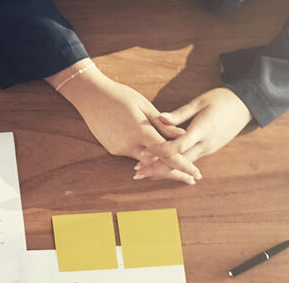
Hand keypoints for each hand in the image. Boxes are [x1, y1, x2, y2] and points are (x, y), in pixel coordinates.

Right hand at [48, 61, 199, 184]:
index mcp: (141, 132)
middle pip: (158, 164)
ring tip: (177, 168)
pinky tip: (153, 153)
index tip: (197, 174)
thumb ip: (164, 125)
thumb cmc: (121, 96)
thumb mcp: (145, 107)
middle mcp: (129, 145)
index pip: (167, 154)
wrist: (91, 96)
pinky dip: (145, 155)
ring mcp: (119, 149)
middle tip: (191, 180)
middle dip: (175, 172)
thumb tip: (183, 136)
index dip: (183, 165)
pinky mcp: (113, 149)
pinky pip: (134, 154)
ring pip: (145, 160)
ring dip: (159, 164)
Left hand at [139, 87, 252, 178]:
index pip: (178, 147)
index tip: (143, 154)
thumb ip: (180, 113)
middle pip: (178, 162)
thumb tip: (160, 119)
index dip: (159, 152)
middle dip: (156, 169)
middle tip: (137, 173)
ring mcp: (207, 149)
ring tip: (144, 173)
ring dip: (163, 170)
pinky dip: (174, 166)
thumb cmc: (222, 99)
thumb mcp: (200, 102)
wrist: (245, 106)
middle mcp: (205, 144)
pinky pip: (189, 161)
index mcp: (202, 130)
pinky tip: (160, 169)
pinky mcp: (208, 150)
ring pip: (182, 165)